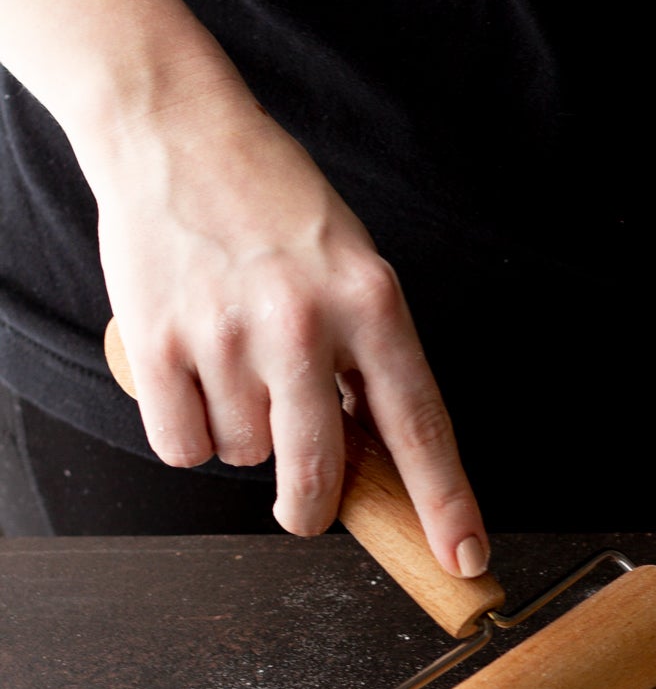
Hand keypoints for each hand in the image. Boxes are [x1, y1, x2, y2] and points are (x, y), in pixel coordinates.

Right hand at [92, 80, 486, 570]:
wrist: (176, 131)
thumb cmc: (275, 206)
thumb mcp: (355, 268)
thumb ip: (371, 360)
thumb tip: (376, 459)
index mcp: (371, 302)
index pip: (421, 425)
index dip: (446, 502)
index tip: (465, 557)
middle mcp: (304, 321)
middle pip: (318, 471)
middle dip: (311, 509)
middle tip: (304, 507)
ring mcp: (227, 332)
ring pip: (244, 456)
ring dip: (243, 436)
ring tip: (236, 364)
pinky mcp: (157, 340)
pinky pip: (182, 444)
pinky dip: (188, 430)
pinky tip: (194, 374)